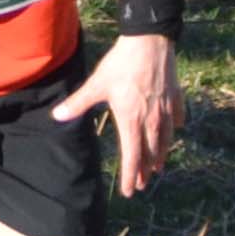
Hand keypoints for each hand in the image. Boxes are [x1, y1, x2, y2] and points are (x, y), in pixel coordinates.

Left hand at [59, 31, 180, 194]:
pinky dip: (174, 129)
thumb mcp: (96, 84)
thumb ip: (78, 103)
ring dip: (161, 155)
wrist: (149, 43)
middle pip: (150, 153)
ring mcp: (167, 111)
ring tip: (158, 166)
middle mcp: (152, 121)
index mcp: (132, 121)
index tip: (128, 191)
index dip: (129, 176)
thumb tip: (57, 116)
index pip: (132, 157)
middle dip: (144, 171)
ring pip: (166, 140)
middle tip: (141, 184)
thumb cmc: (121, 64)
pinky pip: (177, 119)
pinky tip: (174, 131)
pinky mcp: (176, 99)